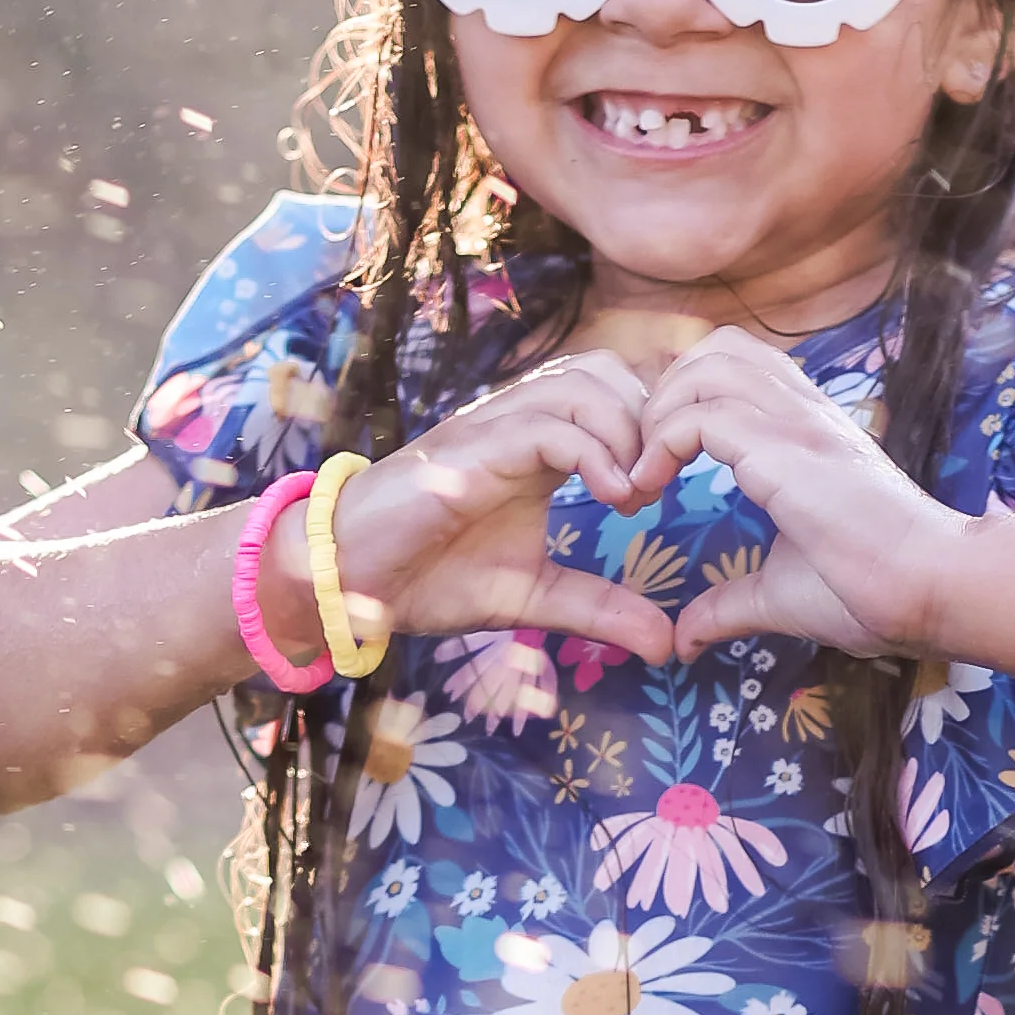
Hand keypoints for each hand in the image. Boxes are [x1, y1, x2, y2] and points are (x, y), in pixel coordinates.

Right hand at [317, 351, 675, 663]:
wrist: (347, 582)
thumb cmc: (428, 578)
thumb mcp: (534, 597)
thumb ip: (599, 610)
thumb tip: (666, 644)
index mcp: (535, 442)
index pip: (613, 391)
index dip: (652, 426)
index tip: (662, 490)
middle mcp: (515, 420)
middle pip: (607, 370)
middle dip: (648, 421)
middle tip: (655, 487)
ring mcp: (490, 429)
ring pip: (581, 385)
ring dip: (626, 432)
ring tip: (633, 495)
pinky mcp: (469, 450)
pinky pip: (546, 427)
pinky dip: (594, 453)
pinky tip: (613, 497)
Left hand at [621, 329, 977, 664]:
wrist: (932, 589)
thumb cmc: (873, 592)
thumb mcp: (781, 595)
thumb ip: (729, 605)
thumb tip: (686, 640)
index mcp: (806, 431)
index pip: (737, 368)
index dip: (684, 399)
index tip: (657, 468)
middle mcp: (803, 412)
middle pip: (716, 347)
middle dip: (664, 392)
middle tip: (643, 460)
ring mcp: (797, 423)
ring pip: (705, 365)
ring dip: (658, 412)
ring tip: (643, 473)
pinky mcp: (786, 450)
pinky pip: (700, 415)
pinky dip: (659, 443)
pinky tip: (648, 489)